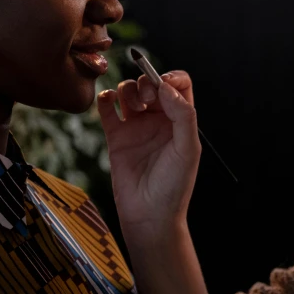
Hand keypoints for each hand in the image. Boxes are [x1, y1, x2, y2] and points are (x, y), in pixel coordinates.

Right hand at [97, 71, 201, 240]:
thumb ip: (183, 115)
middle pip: (151, 84)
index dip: (171, 78)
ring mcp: (136, 127)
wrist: (150, 215)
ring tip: (134, 107)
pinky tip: (108, 100)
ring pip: (129, 92)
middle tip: (147, 100)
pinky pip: (107, 108)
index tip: (162, 85)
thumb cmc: (174, 186)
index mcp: (180, 121)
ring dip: (128, 89)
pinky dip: (106, 97)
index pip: (178, 85)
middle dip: (147, 82)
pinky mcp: (116, 137)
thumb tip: (166, 87)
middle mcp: (159, 120)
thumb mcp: (188, 149)